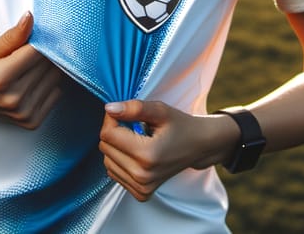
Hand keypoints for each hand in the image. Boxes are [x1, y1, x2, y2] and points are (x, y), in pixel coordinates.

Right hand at [0, 12, 62, 128]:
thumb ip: (12, 36)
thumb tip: (30, 17)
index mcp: (1, 79)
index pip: (37, 51)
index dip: (39, 39)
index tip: (34, 34)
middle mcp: (14, 100)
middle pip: (48, 65)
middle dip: (43, 53)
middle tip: (27, 50)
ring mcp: (24, 114)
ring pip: (55, 78)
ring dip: (47, 68)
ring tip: (27, 65)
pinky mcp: (31, 122)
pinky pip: (56, 94)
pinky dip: (49, 84)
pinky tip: (32, 80)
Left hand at [99, 100, 235, 200]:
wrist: (198, 147)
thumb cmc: (180, 126)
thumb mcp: (160, 110)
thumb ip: (134, 108)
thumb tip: (109, 108)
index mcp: (147, 155)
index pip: (107, 135)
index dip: (111, 119)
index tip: (124, 113)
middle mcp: (142, 176)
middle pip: (105, 148)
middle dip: (113, 132)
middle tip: (132, 125)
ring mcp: (142, 188)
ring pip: (107, 161)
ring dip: (115, 147)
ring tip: (136, 140)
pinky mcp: (141, 194)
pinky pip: (114, 173)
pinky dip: (119, 160)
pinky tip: (136, 153)